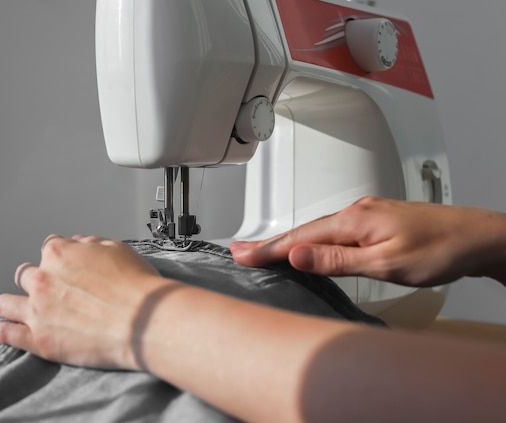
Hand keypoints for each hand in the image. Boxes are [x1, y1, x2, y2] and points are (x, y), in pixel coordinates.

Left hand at [0, 235, 177, 369]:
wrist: (144, 322)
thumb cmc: (137, 286)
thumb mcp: (118, 250)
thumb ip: (93, 244)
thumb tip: (82, 243)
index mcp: (60, 253)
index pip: (47, 247)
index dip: (57, 257)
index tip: (63, 266)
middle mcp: (43, 279)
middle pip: (24, 274)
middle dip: (34, 280)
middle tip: (48, 290)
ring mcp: (37, 310)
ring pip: (6, 303)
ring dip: (12, 304)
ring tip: (19, 310)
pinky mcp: (39, 340)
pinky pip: (6, 334)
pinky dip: (3, 332)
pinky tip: (3, 331)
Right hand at [231, 196, 505, 286]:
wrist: (476, 237)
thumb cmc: (439, 249)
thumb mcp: (385, 263)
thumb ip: (337, 260)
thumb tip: (297, 254)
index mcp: (353, 220)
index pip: (298, 237)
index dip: (267, 248)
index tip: (241, 255)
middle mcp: (355, 212)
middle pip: (302, 230)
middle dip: (269, 242)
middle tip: (240, 251)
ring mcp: (365, 214)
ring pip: (317, 230)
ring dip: (289, 241)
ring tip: (265, 251)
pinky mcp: (374, 221)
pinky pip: (333, 230)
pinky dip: (312, 239)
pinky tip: (308, 246)